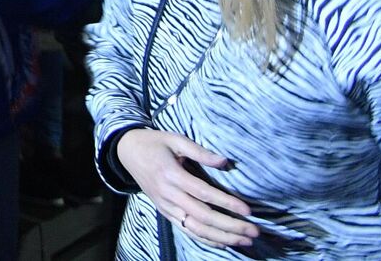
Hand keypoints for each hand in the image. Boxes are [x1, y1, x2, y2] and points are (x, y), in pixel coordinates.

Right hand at [115, 128, 257, 248]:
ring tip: (245, 240)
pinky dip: (206, 239)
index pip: (204, 193)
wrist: (126, 151)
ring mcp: (165, 205)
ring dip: (222, 237)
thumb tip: (225, 162)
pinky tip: (224, 242)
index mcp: (171, 174)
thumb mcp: (175, 139)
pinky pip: (186, 229)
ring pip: (196, 227)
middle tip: (254, 230)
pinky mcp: (164, 211)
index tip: (248, 210)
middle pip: (203, 215)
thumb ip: (200, 151)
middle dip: (231, 226)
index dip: (227, 203)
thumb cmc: (154, 143)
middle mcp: (168, 193)